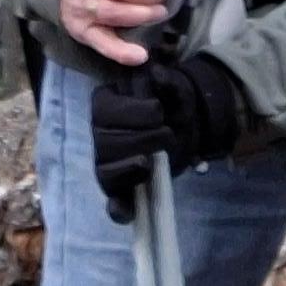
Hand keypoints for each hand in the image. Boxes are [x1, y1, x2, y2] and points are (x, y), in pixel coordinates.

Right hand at [91, 52, 245, 216]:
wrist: (186, 129)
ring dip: (132, 167)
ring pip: (106, 172)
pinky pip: (112, 203)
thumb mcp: (176, 91)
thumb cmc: (174, 106)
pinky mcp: (122, 189)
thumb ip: (168, 83)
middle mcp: (99, 135)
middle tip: (167, 135)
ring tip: (153, 161)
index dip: (133, 112)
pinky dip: (119, 209)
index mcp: (105, 104)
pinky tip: (128, 210)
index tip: (158, 111)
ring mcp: (107, 164)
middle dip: (140, 139)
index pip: (104, 110)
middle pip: (105, 142)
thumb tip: (156, 74)